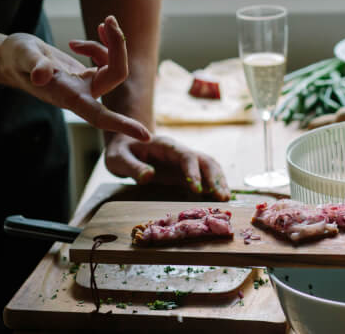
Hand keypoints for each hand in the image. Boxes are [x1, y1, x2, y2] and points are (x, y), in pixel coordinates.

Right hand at [0, 15, 149, 140]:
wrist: (14, 57)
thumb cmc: (16, 58)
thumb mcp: (22, 56)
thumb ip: (34, 64)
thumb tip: (42, 75)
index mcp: (69, 97)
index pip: (100, 116)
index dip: (122, 125)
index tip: (146, 136)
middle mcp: (83, 94)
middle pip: (116, 74)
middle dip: (118, 46)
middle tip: (109, 19)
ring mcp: (89, 84)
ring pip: (116, 64)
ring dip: (112, 41)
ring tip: (101, 23)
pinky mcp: (91, 73)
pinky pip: (109, 59)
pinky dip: (104, 43)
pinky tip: (92, 33)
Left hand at [105, 133, 230, 200]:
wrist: (126, 145)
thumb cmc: (122, 151)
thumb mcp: (118, 158)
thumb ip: (133, 167)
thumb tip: (148, 177)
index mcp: (167, 146)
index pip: (186, 156)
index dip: (194, 172)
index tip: (196, 190)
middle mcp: (180, 152)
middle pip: (205, 160)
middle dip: (215, 178)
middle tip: (222, 197)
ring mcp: (185, 161)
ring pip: (209, 167)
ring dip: (219, 181)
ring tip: (225, 199)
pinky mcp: (185, 171)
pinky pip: (204, 176)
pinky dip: (214, 185)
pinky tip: (219, 197)